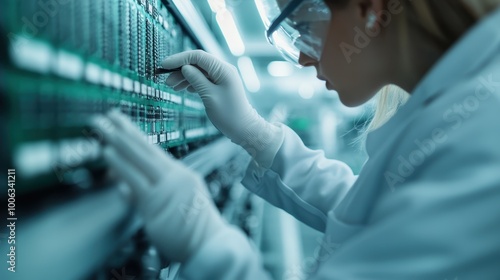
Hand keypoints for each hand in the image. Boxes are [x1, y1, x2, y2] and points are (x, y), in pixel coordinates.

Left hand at [91, 110, 225, 262]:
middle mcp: (174, 176)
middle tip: (107, 115)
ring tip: (102, 128)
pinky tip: (107, 153)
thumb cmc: (193, 228)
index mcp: (180, 174)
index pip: (153, 150)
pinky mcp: (156, 203)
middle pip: (145, 148)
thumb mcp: (176, 203)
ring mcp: (166, 188)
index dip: (134, 135)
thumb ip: (149, 193)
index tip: (121, 122)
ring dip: (118, 142)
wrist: (210, 244)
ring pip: (139, 159)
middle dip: (124, 129)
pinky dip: (120, 165)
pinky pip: (134, 180)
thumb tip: (125, 187)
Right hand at [162, 50, 283, 167]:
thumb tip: (185, 67)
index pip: (197, 56)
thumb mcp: (209, 96)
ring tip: (172, 87)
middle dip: (180, 69)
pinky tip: (185, 89)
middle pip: (197, 63)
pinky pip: (204, 79)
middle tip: (166, 80)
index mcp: (223, 69)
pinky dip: (192, 82)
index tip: (164, 65)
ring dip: (184, 77)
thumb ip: (196, 79)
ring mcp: (222, 77)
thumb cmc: (229, 115)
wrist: (243, 128)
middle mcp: (223, 70)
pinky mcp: (221, 85)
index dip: (179, 59)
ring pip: (199, 71)